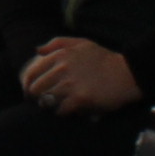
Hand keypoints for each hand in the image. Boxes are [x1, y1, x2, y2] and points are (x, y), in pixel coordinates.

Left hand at [21, 38, 141, 114]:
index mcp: (60, 55)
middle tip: (42, 102)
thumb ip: (57, 43)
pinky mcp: (80, 99)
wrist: (127, 73)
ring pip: (46, 101)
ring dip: (50, 106)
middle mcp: (62, 69)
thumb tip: (37, 50)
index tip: (30, 92)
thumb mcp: (81, 43)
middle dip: (36, 97)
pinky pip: (60, 111)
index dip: (27, 84)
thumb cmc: (104, 59)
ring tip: (56, 106)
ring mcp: (70, 84)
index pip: (32, 73)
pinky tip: (69, 110)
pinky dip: (63, 113)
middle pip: (36, 89)